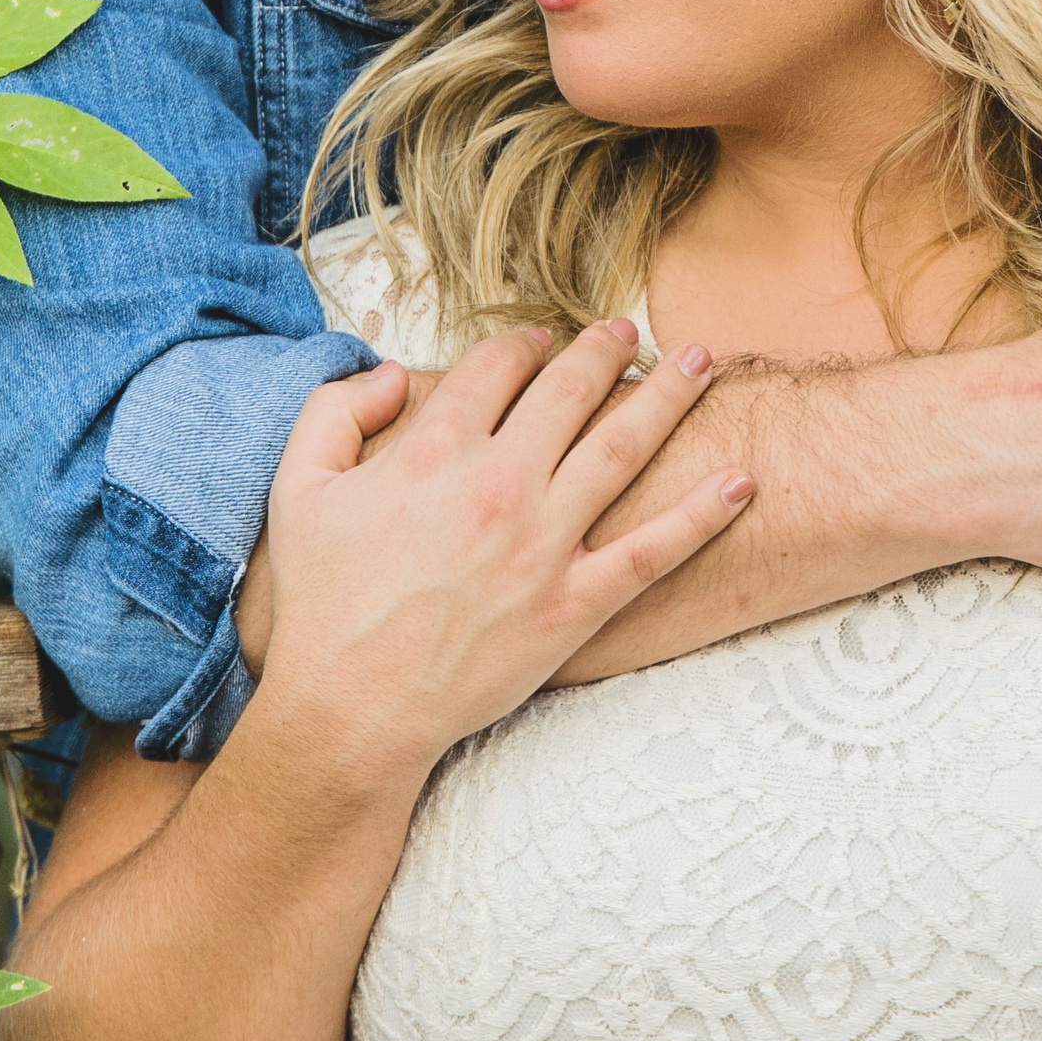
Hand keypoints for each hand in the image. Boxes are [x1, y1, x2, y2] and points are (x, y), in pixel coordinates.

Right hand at [256, 322, 753, 771]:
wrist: (352, 710)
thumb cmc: (322, 605)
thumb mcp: (297, 489)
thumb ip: (334, 412)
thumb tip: (392, 374)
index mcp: (436, 450)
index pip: (497, 367)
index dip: (523, 342)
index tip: (542, 338)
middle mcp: (501, 483)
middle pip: (571, 391)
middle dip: (606, 350)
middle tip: (631, 331)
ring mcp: (546, 544)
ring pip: (625, 448)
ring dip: (670, 397)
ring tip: (703, 362)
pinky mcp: (576, 605)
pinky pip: (655, 551)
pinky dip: (704, 515)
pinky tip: (743, 482)